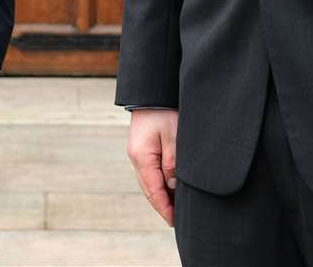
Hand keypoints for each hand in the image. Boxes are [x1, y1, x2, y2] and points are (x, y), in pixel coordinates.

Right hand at [126, 109, 179, 226]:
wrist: (152, 90)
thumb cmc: (164, 111)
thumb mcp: (174, 137)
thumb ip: (173, 164)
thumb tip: (173, 187)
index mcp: (142, 157)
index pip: (153, 190)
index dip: (164, 208)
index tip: (174, 222)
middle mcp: (136, 157)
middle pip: (149, 189)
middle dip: (162, 205)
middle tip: (176, 220)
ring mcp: (137, 152)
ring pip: (149, 181)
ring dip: (161, 194)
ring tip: (174, 208)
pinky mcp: (142, 147)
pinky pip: (150, 171)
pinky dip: (159, 182)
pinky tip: (169, 187)